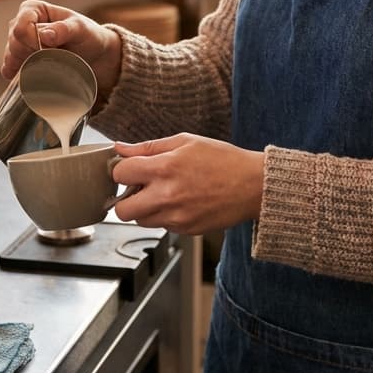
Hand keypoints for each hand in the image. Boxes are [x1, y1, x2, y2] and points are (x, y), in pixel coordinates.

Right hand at [1, 0, 121, 102]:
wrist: (95, 56)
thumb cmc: (88, 36)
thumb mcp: (81, 29)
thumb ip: (64, 29)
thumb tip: (44, 34)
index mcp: (33, 9)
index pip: (20, 27)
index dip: (33, 41)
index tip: (51, 48)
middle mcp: (21, 23)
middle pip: (14, 43)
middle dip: (32, 54)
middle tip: (55, 56)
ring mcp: (19, 43)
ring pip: (11, 58)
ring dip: (28, 65)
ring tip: (50, 63)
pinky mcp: (19, 61)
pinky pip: (9, 70)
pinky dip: (21, 75)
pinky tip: (36, 74)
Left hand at [109, 134, 263, 234]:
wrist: (252, 185)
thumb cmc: (222, 159)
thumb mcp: (185, 141)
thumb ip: (149, 147)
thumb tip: (121, 148)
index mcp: (165, 168)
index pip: (120, 174)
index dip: (122, 169)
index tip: (129, 168)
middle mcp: (166, 196)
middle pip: (121, 209)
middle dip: (125, 197)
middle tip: (139, 187)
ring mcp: (176, 217)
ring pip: (140, 220)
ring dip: (144, 208)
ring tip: (164, 193)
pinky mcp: (185, 231)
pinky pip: (162, 226)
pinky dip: (164, 215)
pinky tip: (181, 201)